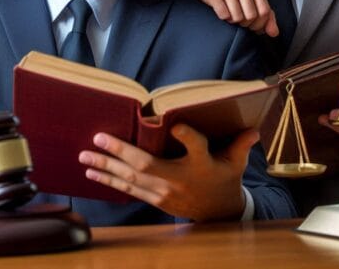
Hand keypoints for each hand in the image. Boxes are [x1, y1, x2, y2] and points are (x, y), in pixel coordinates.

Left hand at [78, 124, 257, 220]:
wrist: (218, 213)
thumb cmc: (225, 179)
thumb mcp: (236, 162)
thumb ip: (240, 145)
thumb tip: (253, 129)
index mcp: (202, 164)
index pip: (196, 148)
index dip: (187, 137)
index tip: (175, 125)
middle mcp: (179, 178)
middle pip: (147, 165)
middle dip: (120, 152)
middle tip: (98, 138)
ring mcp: (164, 192)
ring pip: (131, 179)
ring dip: (106, 167)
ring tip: (85, 157)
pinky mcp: (155, 199)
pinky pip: (128, 189)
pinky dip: (109, 180)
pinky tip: (93, 172)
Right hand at [181, 0, 277, 36]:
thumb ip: (263, 12)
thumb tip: (274, 33)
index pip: (264, 11)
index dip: (260, 24)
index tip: (253, 26)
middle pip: (251, 17)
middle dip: (246, 24)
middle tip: (239, 21)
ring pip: (237, 18)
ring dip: (233, 21)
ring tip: (229, 14)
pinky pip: (224, 15)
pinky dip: (223, 18)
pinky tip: (220, 10)